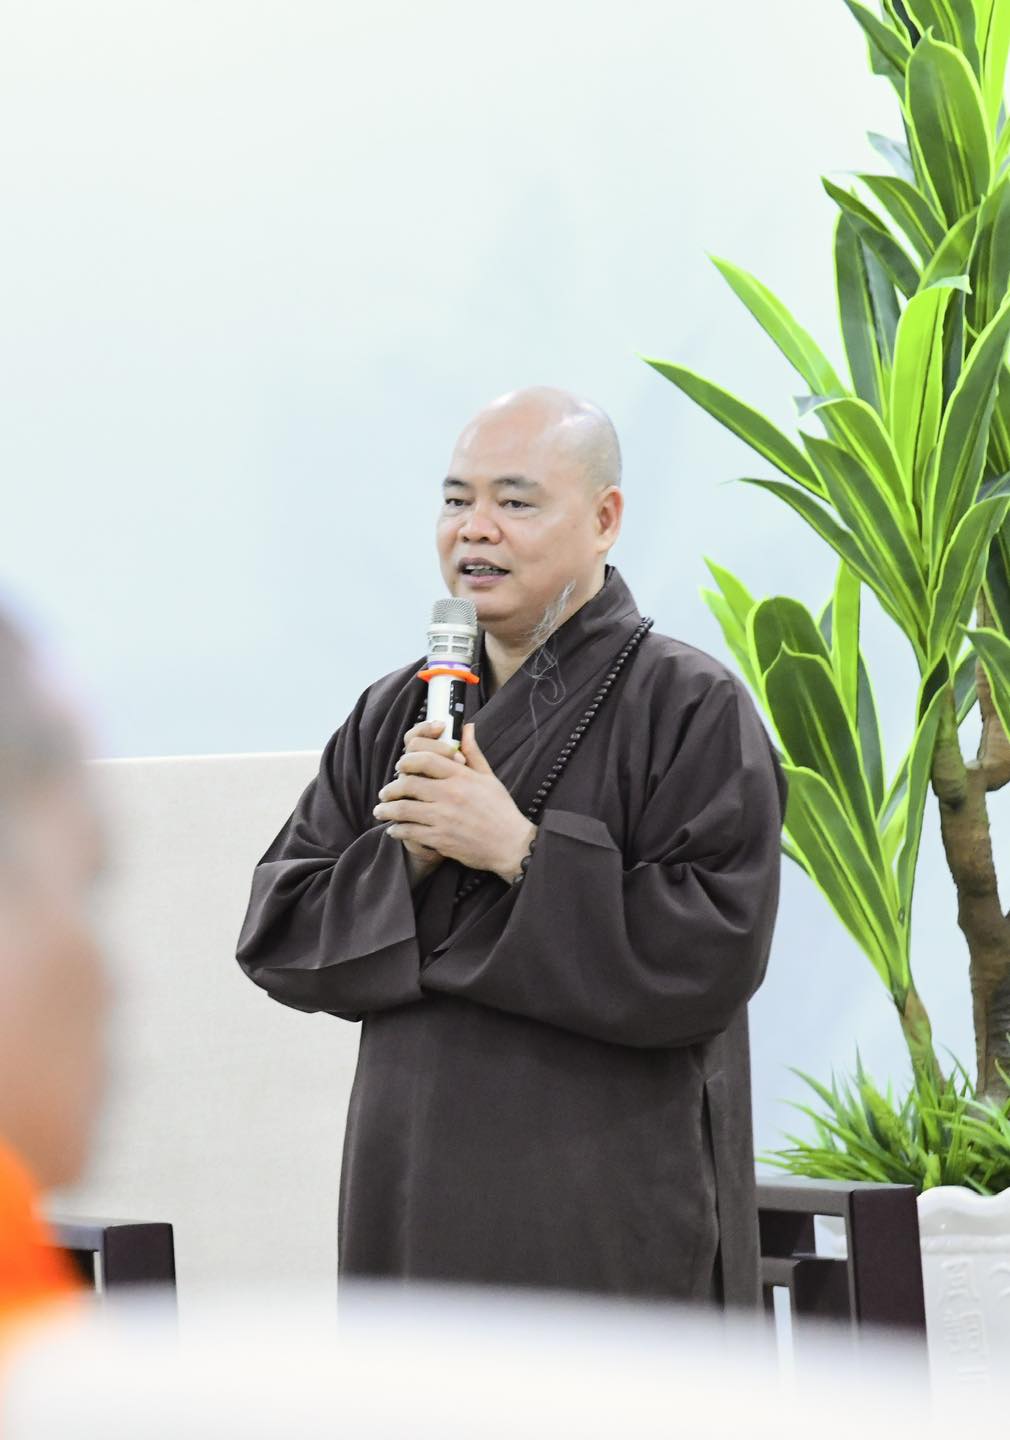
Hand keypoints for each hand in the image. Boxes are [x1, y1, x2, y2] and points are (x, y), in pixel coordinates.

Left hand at [374, 723, 536, 882]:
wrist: (511, 845)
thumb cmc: (501, 810)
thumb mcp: (489, 777)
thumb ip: (473, 752)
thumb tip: (467, 727)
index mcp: (461, 776)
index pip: (425, 758)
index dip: (407, 759)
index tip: (400, 766)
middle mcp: (450, 794)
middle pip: (408, 782)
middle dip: (391, 787)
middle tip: (385, 791)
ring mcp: (443, 817)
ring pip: (403, 808)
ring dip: (387, 808)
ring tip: (380, 810)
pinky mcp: (440, 838)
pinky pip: (409, 831)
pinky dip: (397, 829)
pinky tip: (394, 829)